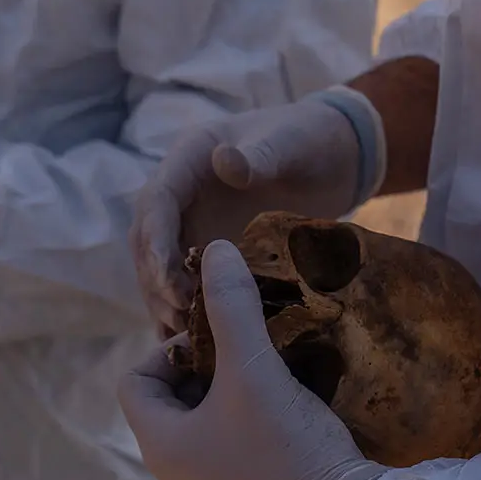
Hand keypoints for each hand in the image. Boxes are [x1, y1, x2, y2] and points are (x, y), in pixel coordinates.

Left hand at [118, 240, 386, 479]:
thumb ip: (231, 305)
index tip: (217, 341)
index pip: (136, 382)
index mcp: (160, 448)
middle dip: (199, 376)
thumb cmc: (288, 443)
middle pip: (167, 408)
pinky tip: (276, 425)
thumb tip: (215, 249)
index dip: (170, 351)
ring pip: (197, 434)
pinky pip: (223, 462)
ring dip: (221, 405)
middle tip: (242, 359)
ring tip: (262, 386)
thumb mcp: (254, 366)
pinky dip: (239, 437)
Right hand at [130, 95, 369, 335]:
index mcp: (189, 158)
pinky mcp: (206, 249)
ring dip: (165, 299)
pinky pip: (184, 279)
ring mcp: (191, 222)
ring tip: (184, 333)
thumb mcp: (290, 142)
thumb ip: (261, 154)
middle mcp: (180, 193)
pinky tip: (190, 339)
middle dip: (156, 279)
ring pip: (159, 266)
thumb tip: (226, 161)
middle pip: (147, 240)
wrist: (333, 156)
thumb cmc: (309, 140)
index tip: (169, 282)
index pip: (156, 202)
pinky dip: (183, 307)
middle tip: (179, 315)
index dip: (156, 242)